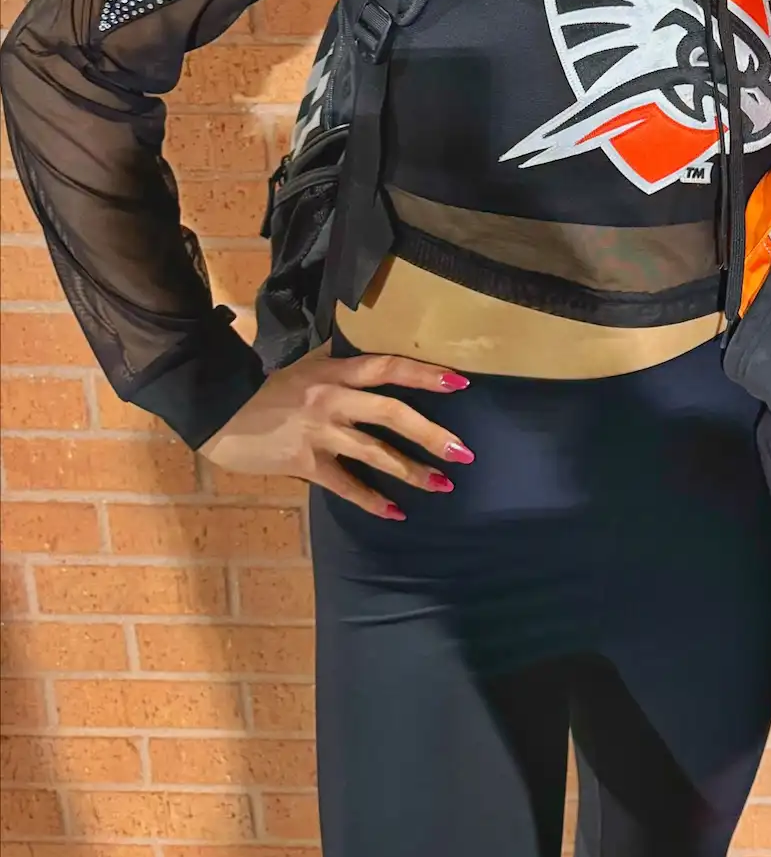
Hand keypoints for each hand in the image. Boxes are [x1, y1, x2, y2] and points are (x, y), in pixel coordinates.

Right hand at [202, 344, 472, 518]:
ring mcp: (319, 432)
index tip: (460, 384)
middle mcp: (333, 399)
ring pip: (374, 452)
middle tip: (464, 451)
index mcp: (336, 371)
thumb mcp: (306, 364)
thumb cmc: (267, 387)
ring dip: (411, 471)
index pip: (388, 367)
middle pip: (390, 413)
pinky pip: (344, 484)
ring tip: (443, 485)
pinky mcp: (305, 462)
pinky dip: (370, 500)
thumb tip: (371, 345)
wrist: (220, 411)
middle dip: (430, 434)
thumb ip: (340, 359)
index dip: (424, 374)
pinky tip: (395, 512)